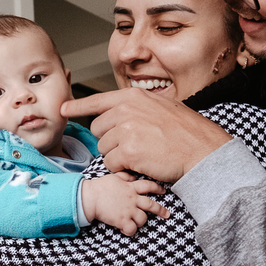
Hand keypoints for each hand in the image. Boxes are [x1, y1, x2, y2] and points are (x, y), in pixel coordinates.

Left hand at [62, 90, 231, 182]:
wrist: (202, 149)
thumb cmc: (186, 131)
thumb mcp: (160, 106)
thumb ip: (136, 107)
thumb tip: (117, 112)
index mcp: (133, 98)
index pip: (97, 101)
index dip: (78, 107)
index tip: (63, 109)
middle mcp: (125, 111)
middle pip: (98, 129)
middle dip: (110, 140)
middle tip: (134, 144)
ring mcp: (125, 131)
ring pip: (104, 148)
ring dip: (118, 155)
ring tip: (142, 152)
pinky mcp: (128, 152)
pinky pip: (112, 163)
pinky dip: (123, 168)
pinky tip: (141, 163)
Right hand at [81, 172, 169, 235]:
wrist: (90, 197)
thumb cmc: (100, 186)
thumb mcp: (114, 177)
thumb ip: (125, 177)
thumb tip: (132, 177)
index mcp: (131, 188)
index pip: (148, 186)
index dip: (157, 188)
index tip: (163, 191)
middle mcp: (132, 199)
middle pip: (151, 205)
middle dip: (160, 210)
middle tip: (167, 214)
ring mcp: (128, 210)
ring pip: (143, 219)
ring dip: (141, 222)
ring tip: (136, 223)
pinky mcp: (122, 220)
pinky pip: (132, 229)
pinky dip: (130, 231)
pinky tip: (126, 230)